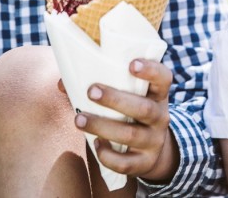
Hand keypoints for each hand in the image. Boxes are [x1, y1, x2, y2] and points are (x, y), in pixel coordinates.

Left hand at [74, 58, 176, 182]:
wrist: (152, 149)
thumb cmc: (130, 112)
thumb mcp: (127, 96)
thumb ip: (100, 85)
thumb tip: (63, 83)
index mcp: (157, 94)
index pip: (163, 78)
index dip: (150, 70)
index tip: (131, 64)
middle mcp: (160, 116)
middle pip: (144, 108)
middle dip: (115, 100)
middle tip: (91, 91)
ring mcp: (154, 141)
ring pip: (131, 135)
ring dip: (102, 126)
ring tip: (78, 119)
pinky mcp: (144, 162)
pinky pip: (126, 163)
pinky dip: (108, 156)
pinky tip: (95, 144)